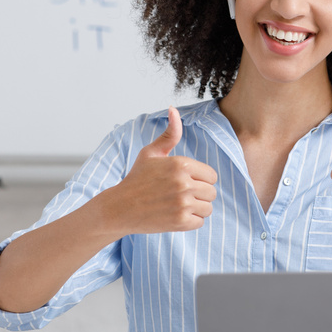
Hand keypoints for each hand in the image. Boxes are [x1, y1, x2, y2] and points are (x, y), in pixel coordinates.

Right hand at [104, 106, 217, 234]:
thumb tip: (173, 109)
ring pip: (208, 208)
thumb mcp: (151, 153)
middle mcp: (184, 182)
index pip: (212, 175)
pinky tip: (175, 215)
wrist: (120, 207)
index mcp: (181, 164)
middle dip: (199, 195)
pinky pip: (200, 222)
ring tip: (178, 205)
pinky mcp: (180, 221)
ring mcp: (182, 203)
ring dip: (196, 209)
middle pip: (211, 192)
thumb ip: (169, 134)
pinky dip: (190, 221)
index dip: (200, 180)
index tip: (186, 182)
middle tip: (180, 195)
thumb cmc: (137, 179)